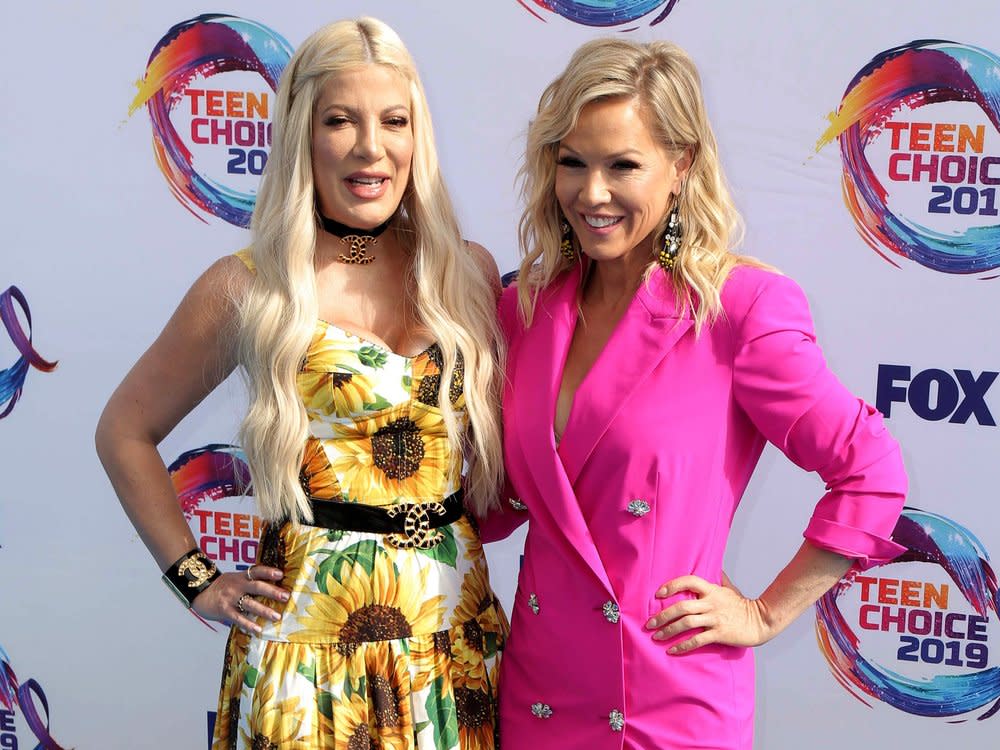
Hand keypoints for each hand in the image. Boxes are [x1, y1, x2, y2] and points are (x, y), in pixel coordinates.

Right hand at [191, 565, 287, 634]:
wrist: (199, 592)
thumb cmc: (222, 587)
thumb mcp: (235, 579)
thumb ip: (250, 581)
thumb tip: (272, 586)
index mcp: (241, 576)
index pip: (256, 571)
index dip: (268, 571)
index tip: (281, 574)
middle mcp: (237, 585)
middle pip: (257, 587)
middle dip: (272, 591)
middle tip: (285, 596)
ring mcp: (230, 598)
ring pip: (250, 604)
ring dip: (264, 610)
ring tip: (277, 616)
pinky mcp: (224, 610)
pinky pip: (238, 618)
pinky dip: (249, 624)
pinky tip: (258, 629)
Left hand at [645, 575, 772, 653]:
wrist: (761, 621)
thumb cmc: (743, 605)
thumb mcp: (731, 589)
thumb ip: (720, 579)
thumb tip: (716, 569)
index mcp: (712, 590)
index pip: (688, 581)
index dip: (672, 585)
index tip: (658, 594)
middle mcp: (711, 603)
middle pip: (682, 606)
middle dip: (663, 615)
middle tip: (649, 623)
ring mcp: (715, 618)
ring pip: (687, 623)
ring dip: (669, 631)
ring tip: (657, 637)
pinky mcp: (720, 634)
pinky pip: (698, 640)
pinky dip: (683, 645)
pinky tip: (673, 650)